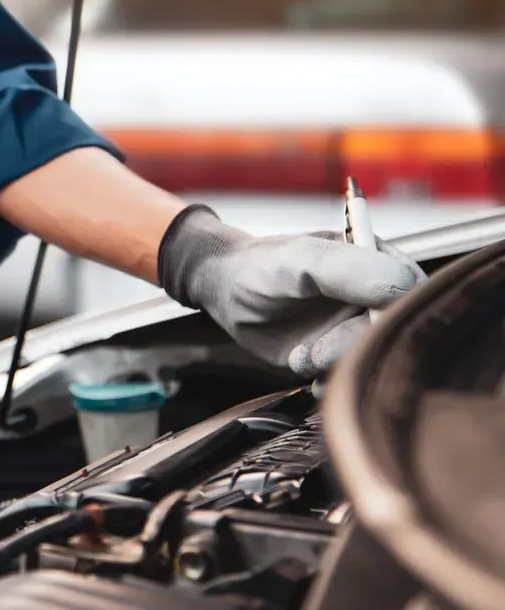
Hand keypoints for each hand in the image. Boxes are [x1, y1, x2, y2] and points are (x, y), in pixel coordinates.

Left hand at [157, 206, 424, 377]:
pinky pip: (348, 376)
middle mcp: (376, 299)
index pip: (415, 295)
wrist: (226, 291)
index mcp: (381, 264)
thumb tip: (405, 288)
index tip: (363, 327)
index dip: (394, 317)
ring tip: (301, 356)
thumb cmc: (263, 266)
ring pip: (371, 359)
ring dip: (336, 366)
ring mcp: (356, 329)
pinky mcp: (336, 354)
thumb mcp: (304, 260)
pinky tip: (303, 369)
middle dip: (355, 348)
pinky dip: (328, 382)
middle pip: (393, 334)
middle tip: (316, 353)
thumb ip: (352, 270)